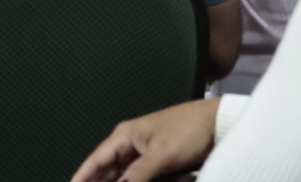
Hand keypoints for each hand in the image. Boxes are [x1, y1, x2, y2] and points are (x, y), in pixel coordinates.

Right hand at [70, 98, 217, 181]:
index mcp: (125, 137)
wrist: (218, 125)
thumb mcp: (161, 154)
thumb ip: (139, 175)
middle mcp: (131, 146)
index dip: (83, 176)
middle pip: (107, 170)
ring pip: (124, 176)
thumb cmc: (187, 132)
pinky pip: (141, 178)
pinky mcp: (160, 164)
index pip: (97, 160)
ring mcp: (145, 155)